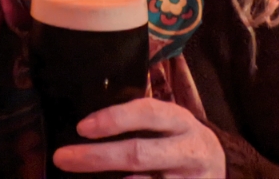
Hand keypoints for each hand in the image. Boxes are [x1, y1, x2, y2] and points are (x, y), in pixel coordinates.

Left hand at [52, 98, 225, 178]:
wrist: (216, 164)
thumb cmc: (176, 138)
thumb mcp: (166, 121)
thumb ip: (138, 119)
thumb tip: (87, 122)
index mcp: (180, 120)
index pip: (147, 113)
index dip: (114, 118)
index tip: (81, 127)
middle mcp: (189, 150)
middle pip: (139, 154)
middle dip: (97, 157)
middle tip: (62, 157)